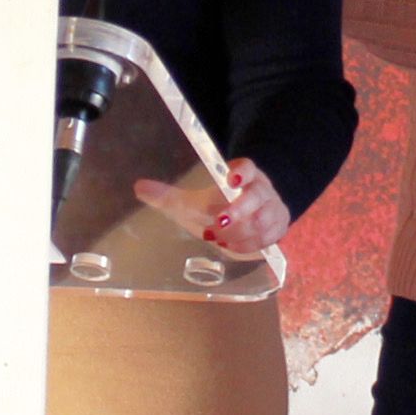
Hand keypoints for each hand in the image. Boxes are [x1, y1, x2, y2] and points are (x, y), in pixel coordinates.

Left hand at [134, 156, 289, 255]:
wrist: (253, 215)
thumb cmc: (218, 206)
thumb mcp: (193, 201)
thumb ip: (168, 195)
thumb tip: (138, 186)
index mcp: (243, 176)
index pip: (248, 168)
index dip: (242, 172)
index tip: (231, 178)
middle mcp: (261, 191)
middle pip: (256, 197)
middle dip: (238, 210)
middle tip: (219, 221)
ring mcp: (272, 210)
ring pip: (262, 221)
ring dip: (240, 231)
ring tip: (219, 237)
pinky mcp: (277, 230)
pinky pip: (266, 239)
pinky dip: (247, 244)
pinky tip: (231, 246)